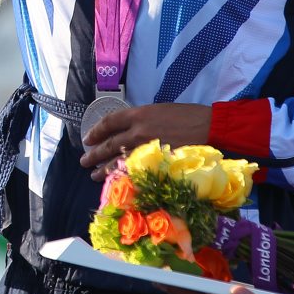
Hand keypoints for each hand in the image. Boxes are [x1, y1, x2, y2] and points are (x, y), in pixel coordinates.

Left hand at [78, 102, 212, 179]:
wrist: (209, 127)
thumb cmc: (187, 116)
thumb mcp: (158, 110)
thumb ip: (141, 120)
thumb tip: (128, 130)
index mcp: (138, 114)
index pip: (109, 122)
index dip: (96, 131)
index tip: (87, 139)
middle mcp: (138, 131)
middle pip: (109, 144)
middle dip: (94, 154)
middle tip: (84, 162)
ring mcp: (146, 149)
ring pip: (118, 161)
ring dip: (104, 170)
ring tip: (94, 176)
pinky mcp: (156, 163)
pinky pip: (135, 172)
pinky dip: (124, 177)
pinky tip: (116, 182)